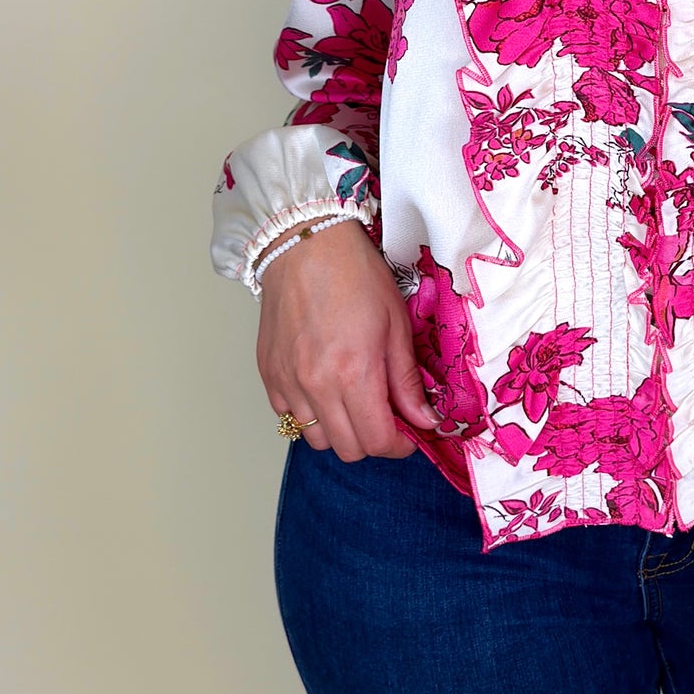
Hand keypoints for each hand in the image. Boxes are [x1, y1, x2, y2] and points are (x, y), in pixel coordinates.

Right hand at [254, 220, 438, 460]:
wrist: (306, 244)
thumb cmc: (355, 274)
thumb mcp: (397, 323)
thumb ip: (407, 380)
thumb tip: (424, 420)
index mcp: (354, 373)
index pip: (377, 442)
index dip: (400, 445)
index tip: (409, 433)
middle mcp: (316, 386)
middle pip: (347, 449)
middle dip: (373, 440)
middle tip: (386, 414)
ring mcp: (287, 382)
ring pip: (315, 440)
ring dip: (340, 430)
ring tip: (354, 400)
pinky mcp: (269, 374)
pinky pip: (288, 417)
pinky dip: (309, 414)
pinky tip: (324, 388)